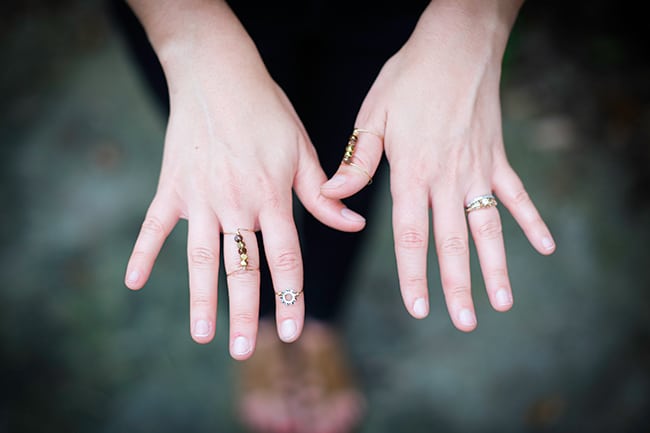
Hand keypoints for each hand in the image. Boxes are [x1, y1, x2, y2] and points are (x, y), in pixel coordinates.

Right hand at [124, 0, 364, 357]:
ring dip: (201, 298)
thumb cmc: (267, 111)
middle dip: (244, 312)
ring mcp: (200, 198)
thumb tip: (353, 224)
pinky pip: (155, 227)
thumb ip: (323, 193)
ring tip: (201, 336)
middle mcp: (236, 203)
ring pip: (201, 258)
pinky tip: (134, 283)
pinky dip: (143, 253)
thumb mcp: (302, 149)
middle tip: (244, 351)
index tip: (292, 330)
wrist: (218, 74)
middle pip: (242, 267)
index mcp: (272, 195)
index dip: (291, 295)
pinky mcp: (172, 187)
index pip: (286, 257)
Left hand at [321, 0, 554, 330]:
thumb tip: (334, 196)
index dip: (414, 274)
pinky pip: (517, 194)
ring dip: (497, 266)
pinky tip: (546, 247)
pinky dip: (531, 220)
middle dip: (458, 286)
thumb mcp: (374, 115)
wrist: (457, 43)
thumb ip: (357, 161)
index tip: (419, 307)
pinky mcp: (498, 156)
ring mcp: (478, 168)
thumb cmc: (409, 77)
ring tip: (504, 302)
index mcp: (413, 171)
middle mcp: (448, 177)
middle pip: (453, 241)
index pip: (410, 235)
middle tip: (465, 322)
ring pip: (488, 226)